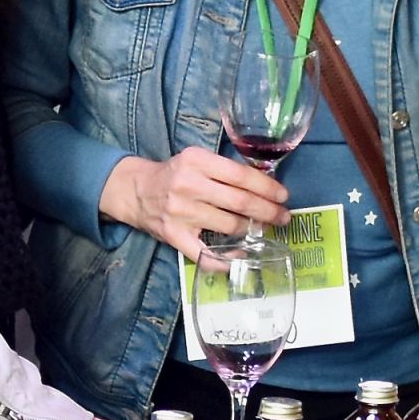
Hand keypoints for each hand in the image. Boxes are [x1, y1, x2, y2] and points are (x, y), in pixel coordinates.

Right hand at [101, 147, 291, 260]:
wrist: (135, 191)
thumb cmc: (174, 174)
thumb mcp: (196, 159)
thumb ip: (225, 169)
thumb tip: (265, 185)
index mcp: (196, 161)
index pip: (241, 175)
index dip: (267, 188)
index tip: (283, 196)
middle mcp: (188, 185)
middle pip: (240, 202)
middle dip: (268, 211)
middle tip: (283, 217)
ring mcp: (180, 212)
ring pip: (229, 226)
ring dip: (252, 231)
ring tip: (263, 230)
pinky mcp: (174, 235)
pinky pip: (206, 253)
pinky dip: (227, 260)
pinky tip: (241, 256)